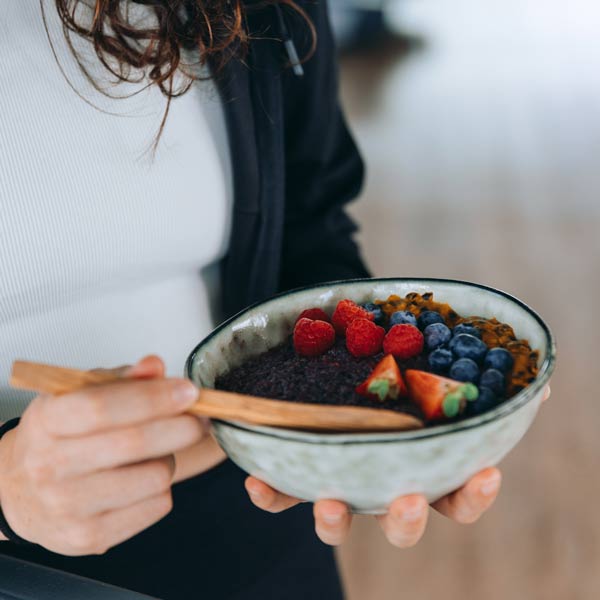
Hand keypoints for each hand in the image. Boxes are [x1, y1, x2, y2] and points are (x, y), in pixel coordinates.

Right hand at [0, 356, 203, 554]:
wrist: (19, 491)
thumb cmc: (59, 435)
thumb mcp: (79, 395)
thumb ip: (121, 378)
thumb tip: (154, 366)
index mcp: (47, 421)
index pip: (102, 406)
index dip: (153, 398)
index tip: (189, 391)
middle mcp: (50, 466)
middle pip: (133, 443)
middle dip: (181, 426)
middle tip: (200, 418)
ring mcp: (68, 507)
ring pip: (154, 477)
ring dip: (169, 458)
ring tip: (157, 452)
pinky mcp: (89, 538)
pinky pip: (156, 506)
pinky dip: (162, 487)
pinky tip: (143, 478)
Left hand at [245, 384, 550, 546]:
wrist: (342, 343)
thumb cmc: (396, 363)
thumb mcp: (434, 361)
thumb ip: (479, 374)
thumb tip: (540, 385)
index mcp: (421, 464)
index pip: (457, 496)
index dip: (473, 495)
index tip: (485, 473)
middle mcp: (381, 480)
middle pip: (401, 521)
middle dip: (407, 520)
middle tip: (407, 500)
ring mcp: (340, 477)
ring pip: (339, 518)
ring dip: (334, 520)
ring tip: (329, 502)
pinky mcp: (297, 467)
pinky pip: (282, 493)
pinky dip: (270, 493)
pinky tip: (258, 481)